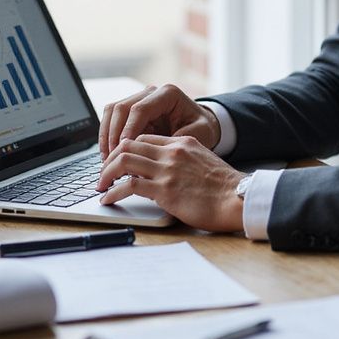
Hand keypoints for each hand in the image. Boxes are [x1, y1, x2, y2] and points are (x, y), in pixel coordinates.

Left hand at [96, 134, 244, 231]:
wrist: (238, 198)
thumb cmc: (225, 187)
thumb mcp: (203, 162)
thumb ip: (183, 162)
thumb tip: (167, 173)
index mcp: (182, 143)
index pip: (144, 138)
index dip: (126, 149)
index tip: (118, 162)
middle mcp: (172, 152)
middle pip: (128, 144)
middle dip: (110, 158)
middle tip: (103, 173)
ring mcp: (167, 170)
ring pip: (124, 160)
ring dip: (106, 173)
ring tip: (101, 185)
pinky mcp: (164, 191)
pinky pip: (129, 186)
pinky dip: (114, 193)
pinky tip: (108, 199)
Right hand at [98, 84, 220, 158]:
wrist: (202, 125)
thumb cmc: (202, 128)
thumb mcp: (199, 133)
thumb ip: (178, 139)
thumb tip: (154, 150)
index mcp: (168, 94)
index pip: (140, 109)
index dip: (128, 129)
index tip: (123, 149)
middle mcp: (150, 93)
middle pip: (121, 108)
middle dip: (113, 134)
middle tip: (111, 158)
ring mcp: (139, 100)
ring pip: (112, 112)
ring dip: (106, 135)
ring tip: (107, 159)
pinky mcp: (131, 111)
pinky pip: (112, 120)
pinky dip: (107, 136)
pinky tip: (109, 155)